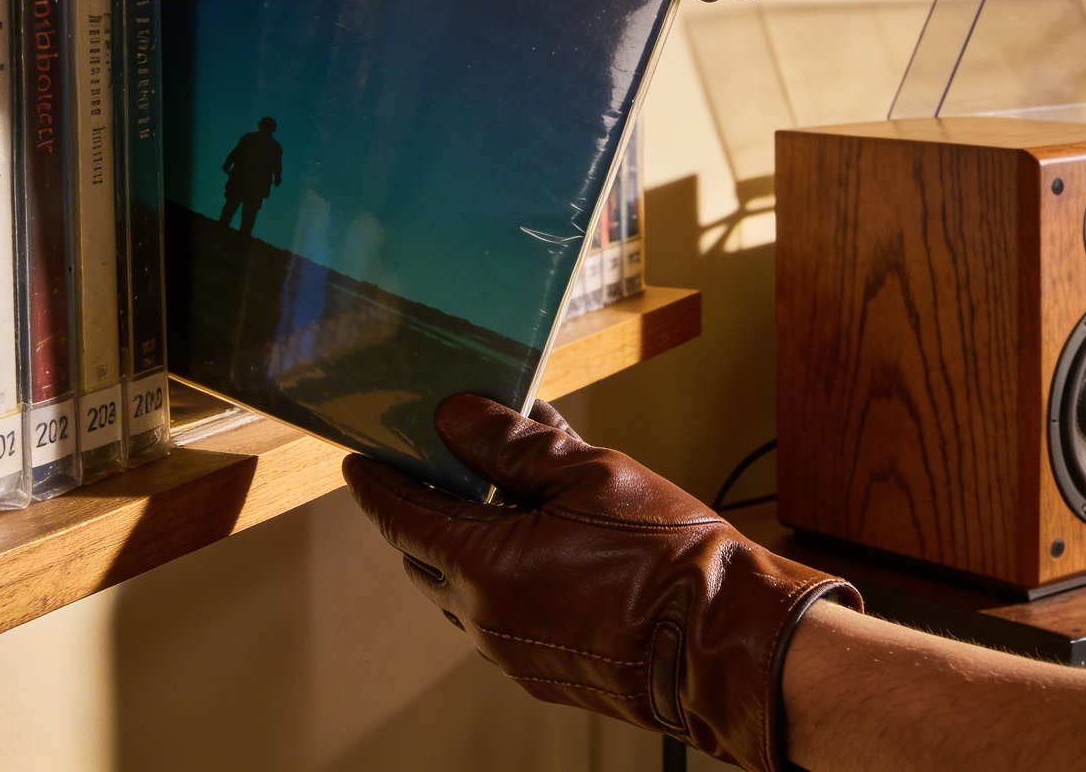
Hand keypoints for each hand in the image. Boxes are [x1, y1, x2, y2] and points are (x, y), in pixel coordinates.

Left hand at [343, 395, 858, 771]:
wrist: (726, 643)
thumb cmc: (668, 562)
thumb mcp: (588, 474)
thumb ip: (511, 444)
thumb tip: (456, 417)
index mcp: (482, 568)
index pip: (402, 517)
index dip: (378, 483)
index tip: (359, 460)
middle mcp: (485, 618)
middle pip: (424, 555)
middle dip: (419, 510)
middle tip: (428, 466)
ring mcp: (514, 650)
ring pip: (463, 586)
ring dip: (465, 541)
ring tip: (496, 493)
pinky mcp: (545, 667)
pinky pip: (502, 609)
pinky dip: (503, 570)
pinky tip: (540, 536)